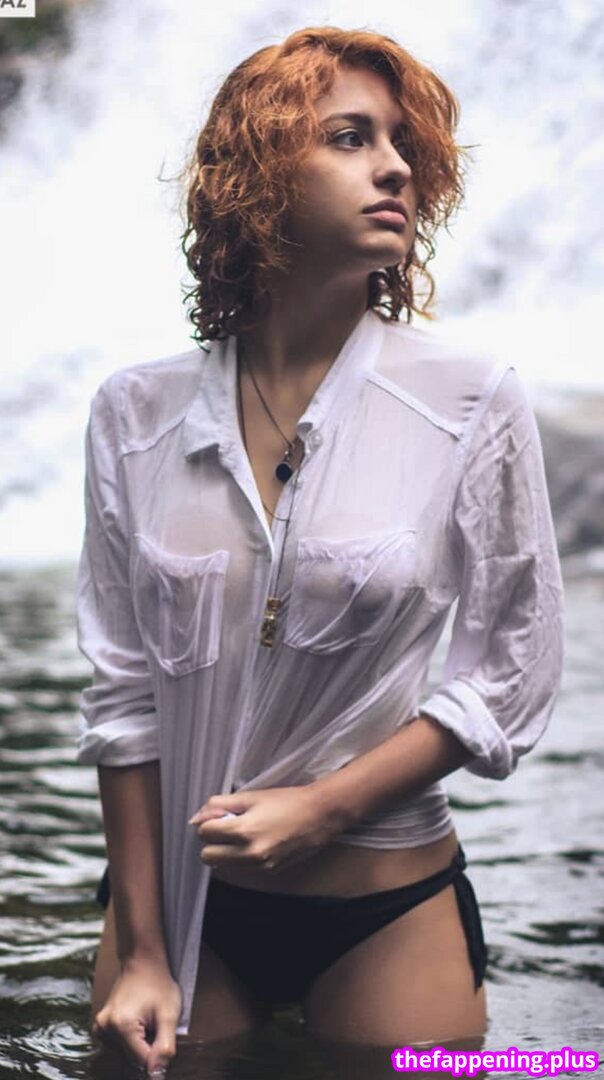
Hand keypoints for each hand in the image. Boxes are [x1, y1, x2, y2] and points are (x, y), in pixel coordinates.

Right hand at [91, 956, 180, 1076]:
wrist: (142, 962)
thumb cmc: (158, 984)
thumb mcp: (169, 1014)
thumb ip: (164, 1047)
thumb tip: (156, 1076)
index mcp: (121, 1026)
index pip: (141, 1062)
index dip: (157, 1059)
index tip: (164, 1047)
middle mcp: (104, 1029)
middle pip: (131, 1059)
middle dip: (147, 1051)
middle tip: (155, 1028)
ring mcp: (99, 1028)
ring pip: (123, 1055)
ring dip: (138, 1047)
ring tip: (147, 1024)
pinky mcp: (100, 1027)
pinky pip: (117, 1046)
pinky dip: (129, 1042)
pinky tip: (138, 1026)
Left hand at [189, 785, 343, 872]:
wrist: (319, 816)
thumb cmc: (286, 801)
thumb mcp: (252, 796)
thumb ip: (220, 805)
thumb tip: (196, 818)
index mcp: (244, 831)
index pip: (204, 833)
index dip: (209, 822)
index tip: (221, 815)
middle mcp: (250, 854)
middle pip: (207, 856)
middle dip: (212, 841)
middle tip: (227, 828)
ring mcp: (260, 866)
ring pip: (221, 867)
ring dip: (224, 852)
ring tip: (241, 836)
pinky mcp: (269, 872)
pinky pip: (240, 870)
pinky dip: (239, 859)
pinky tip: (255, 843)